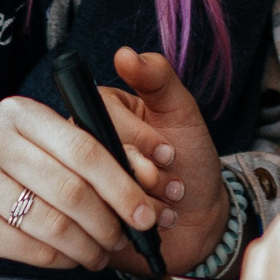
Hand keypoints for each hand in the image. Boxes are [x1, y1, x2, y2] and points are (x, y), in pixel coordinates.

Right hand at [0, 94, 164, 269]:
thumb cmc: (0, 171)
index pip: (85, 148)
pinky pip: (30, 248)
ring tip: (99, 254)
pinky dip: (59, 260)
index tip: (145, 212)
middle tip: (125, 239)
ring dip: (86, 247)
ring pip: (53, 223)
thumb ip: (83, 154)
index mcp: (20, 113)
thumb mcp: (35, 146)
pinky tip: (70, 259)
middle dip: (108, 222)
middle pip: (71, 189)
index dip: (122, 184)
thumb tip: (144, 179)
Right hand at [100, 47, 230, 272]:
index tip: (169, 153)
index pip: (103, 115)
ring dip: (141, 203)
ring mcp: (79, 183)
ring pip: (95, 190)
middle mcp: (83, 144)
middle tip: (171, 183)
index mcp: (100, 111)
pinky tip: (147, 225)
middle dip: (146, 175)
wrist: (199, 219)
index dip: (140, 139)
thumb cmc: (191, 162)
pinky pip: (93, 220)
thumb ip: (158, 78)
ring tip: (165, 205)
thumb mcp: (182, 113)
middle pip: (97, 154)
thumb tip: (125, 53)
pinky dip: (128, 226)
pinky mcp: (82, 219)